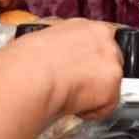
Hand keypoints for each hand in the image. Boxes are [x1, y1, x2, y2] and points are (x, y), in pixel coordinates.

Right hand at [0, 18, 121, 119]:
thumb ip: (58, 45)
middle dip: (96, 76)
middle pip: (110, 60)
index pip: (99, 40)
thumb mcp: (40, 40)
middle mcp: (102, 39)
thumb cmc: (25, 61)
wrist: (30, 76)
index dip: (89, 59)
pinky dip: (92, 112)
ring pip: (111, 83)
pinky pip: (108, 106)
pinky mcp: (113, 85)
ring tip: (71, 97)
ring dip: (94, 94)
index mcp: (83, 26)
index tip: (80, 69)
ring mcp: (111, 61)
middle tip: (75, 87)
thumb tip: (53, 54)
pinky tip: (74, 107)